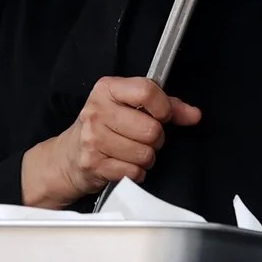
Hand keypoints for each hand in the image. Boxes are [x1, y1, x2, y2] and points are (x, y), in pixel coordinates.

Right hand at [21, 77, 201, 208]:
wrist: (68, 157)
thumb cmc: (102, 129)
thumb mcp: (130, 108)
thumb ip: (166, 106)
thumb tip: (193, 114)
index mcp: (107, 89)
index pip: (147, 91)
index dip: (163, 108)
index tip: (162, 116)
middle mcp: (97, 111)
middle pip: (150, 129)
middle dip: (154, 139)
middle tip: (142, 139)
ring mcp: (93, 138)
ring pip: (145, 153)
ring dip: (145, 158)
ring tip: (131, 152)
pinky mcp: (93, 163)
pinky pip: (134, 171)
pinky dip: (135, 172)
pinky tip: (123, 164)